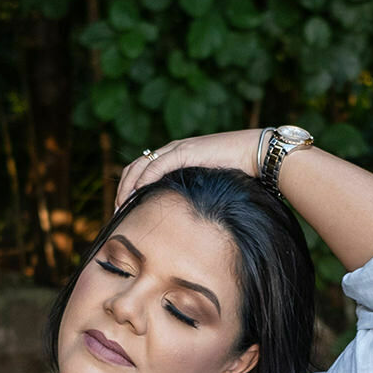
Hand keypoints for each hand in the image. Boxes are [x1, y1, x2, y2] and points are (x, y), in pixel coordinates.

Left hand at [114, 129, 265, 209]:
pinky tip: (137, 193)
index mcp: (175, 157)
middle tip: (117, 212)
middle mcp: (172, 150)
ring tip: (122, 205)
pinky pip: (157, 164)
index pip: (143, 171)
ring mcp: (177, 149)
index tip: (124, 211)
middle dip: (123, 189)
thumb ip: (193, 197)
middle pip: (135, 167)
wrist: (255, 155)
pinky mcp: (185, 151)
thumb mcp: (209, 187)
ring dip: (128, 186)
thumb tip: (187, 224)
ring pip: (141, 165)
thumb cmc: (239, 174)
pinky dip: (144, 179)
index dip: (129, 189)